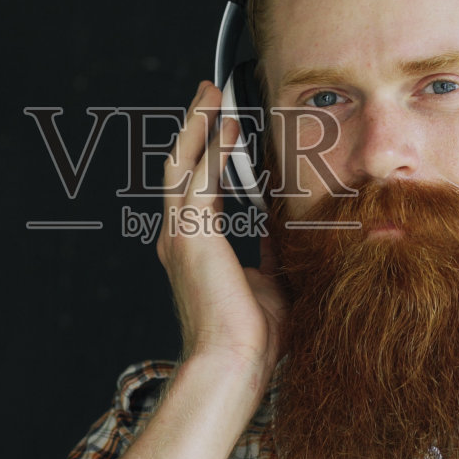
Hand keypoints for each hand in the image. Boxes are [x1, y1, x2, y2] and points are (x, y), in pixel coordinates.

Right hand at [156, 82, 286, 378]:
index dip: (207, 154)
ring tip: (214, 95)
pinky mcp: (191, 235)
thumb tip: (280, 227)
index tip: (224, 127)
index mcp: (193, 248)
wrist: (235, 364)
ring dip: (199, 127)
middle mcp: (179, 236)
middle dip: (195, 127)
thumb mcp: (268, 281)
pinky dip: (213, 149)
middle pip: (180, 166)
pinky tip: (230, 126)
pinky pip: (200, 179)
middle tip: (210, 94)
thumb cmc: (252, 337)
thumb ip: (268, 250)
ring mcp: (180, 234)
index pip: (197, 187)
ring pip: (183, 164)